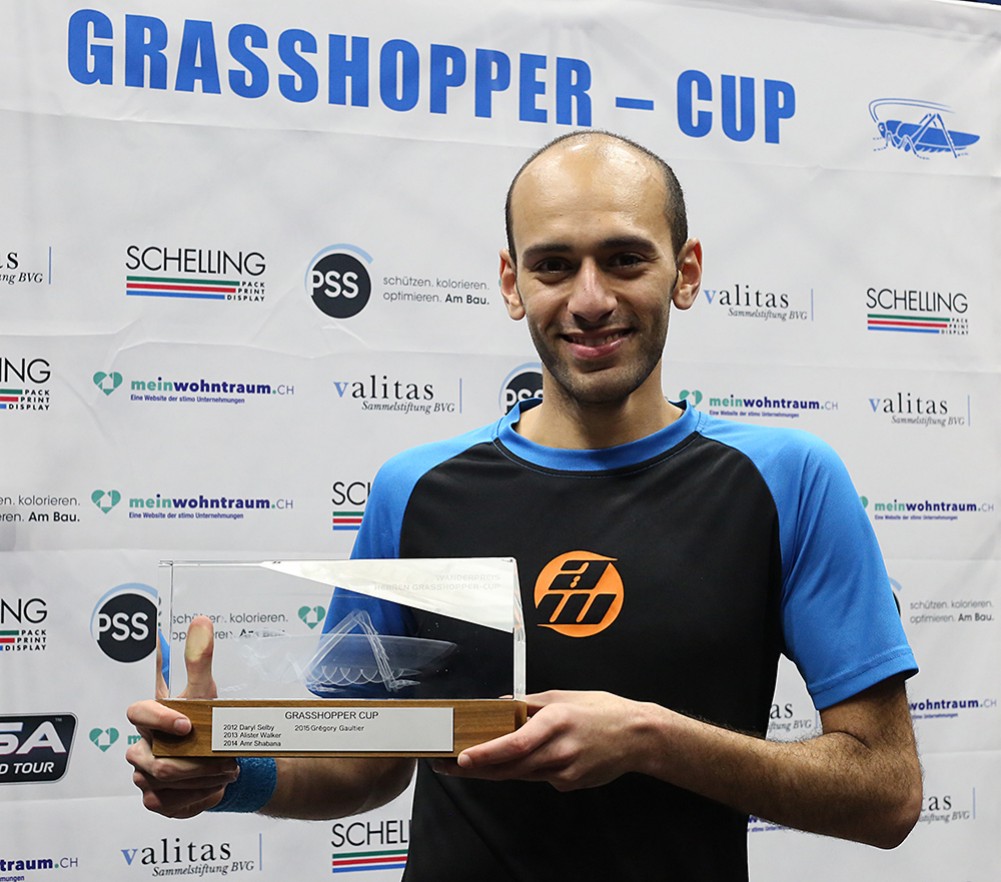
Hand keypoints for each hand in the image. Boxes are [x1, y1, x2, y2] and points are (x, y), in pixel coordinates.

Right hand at [125, 616, 239, 817]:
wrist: (218, 758)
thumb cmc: (205, 719)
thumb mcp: (205, 691)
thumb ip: (200, 660)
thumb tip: (202, 621)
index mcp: (149, 718)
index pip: (137, 713)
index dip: (159, 719)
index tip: (188, 724)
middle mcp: (140, 748)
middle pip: (159, 762)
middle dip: (199, 763)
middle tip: (228, 759)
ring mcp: (144, 777)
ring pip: (168, 785)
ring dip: (205, 779)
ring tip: (228, 770)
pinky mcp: (155, 801)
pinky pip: (174, 805)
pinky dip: (202, 797)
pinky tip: (216, 788)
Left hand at [434, 690, 655, 790]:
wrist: (638, 737)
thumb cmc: (603, 711)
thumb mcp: (564, 697)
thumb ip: (529, 703)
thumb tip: (500, 705)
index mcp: (556, 722)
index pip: (515, 744)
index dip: (486, 754)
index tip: (463, 758)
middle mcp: (560, 749)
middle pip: (511, 767)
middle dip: (478, 768)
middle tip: (450, 765)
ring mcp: (566, 771)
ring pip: (522, 774)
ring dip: (496, 771)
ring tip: (471, 764)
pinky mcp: (571, 783)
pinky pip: (541, 777)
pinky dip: (529, 769)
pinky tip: (530, 759)